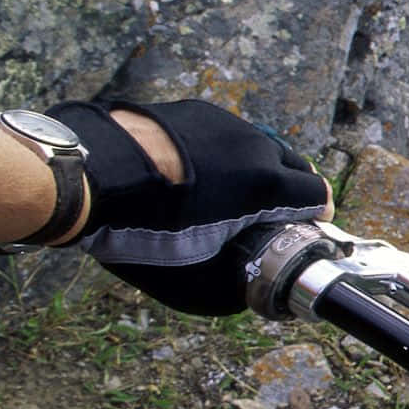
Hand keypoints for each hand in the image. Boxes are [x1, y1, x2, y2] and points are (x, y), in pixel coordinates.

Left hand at [49, 99, 333, 314]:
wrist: (91, 175)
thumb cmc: (144, 228)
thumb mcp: (192, 276)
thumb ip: (231, 287)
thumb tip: (247, 297)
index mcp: (265, 183)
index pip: (317, 193)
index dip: (317, 213)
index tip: (309, 225)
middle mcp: (253, 145)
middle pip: (295, 164)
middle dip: (293, 189)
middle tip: (275, 212)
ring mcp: (223, 123)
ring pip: (259, 145)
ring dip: (258, 167)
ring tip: (234, 190)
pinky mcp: (193, 110)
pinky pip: (225, 133)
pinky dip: (225, 152)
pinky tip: (199, 170)